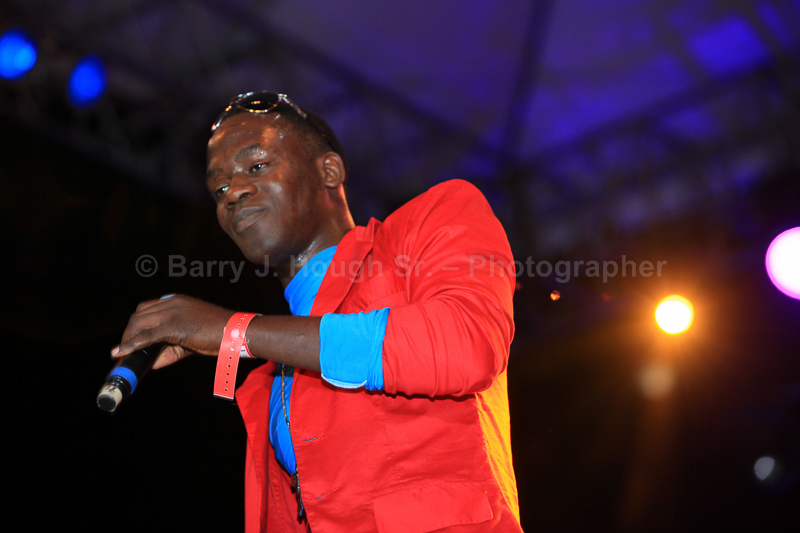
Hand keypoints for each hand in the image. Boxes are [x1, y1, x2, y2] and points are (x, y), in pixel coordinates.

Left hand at [111, 294, 233, 368]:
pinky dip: (132, 345)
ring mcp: (172, 313)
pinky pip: (147, 336)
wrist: (235, 331)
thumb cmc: (219, 334)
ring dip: (127, 340)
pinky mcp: (175, 326)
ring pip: (139, 324)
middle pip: (139, 315)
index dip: (135, 325)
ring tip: (123, 355)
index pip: (146, 309)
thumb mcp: (192, 338)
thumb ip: (171, 349)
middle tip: (124, 351)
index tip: (130, 339)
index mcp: (176, 301)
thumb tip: (152, 363)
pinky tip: (122, 353)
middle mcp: (172, 302)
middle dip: (128, 334)